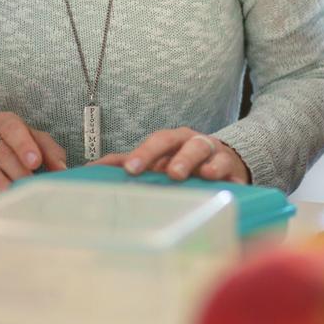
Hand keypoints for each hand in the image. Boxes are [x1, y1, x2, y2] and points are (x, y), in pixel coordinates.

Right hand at [0, 111, 67, 199]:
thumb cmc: (11, 142)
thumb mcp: (32, 139)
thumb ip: (49, 151)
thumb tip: (62, 169)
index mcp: (5, 121)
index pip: (13, 129)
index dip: (24, 145)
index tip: (35, 161)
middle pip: (0, 152)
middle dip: (16, 170)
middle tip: (28, 183)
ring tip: (10, 193)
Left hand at [95, 127, 250, 183]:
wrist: (222, 162)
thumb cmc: (181, 161)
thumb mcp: (156, 159)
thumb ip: (126, 162)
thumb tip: (91, 170)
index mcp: (173, 140)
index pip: (158, 141)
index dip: (145, 153)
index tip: (131, 169)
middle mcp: (194, 142)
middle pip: (185, 143)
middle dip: (179, 157)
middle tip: (171, 173)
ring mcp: (215, 155)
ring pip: (210, 153)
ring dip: (205, 164)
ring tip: (202, 174)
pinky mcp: (233, 171)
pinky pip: (232, 172)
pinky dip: (229, 177)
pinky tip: (226, 184)